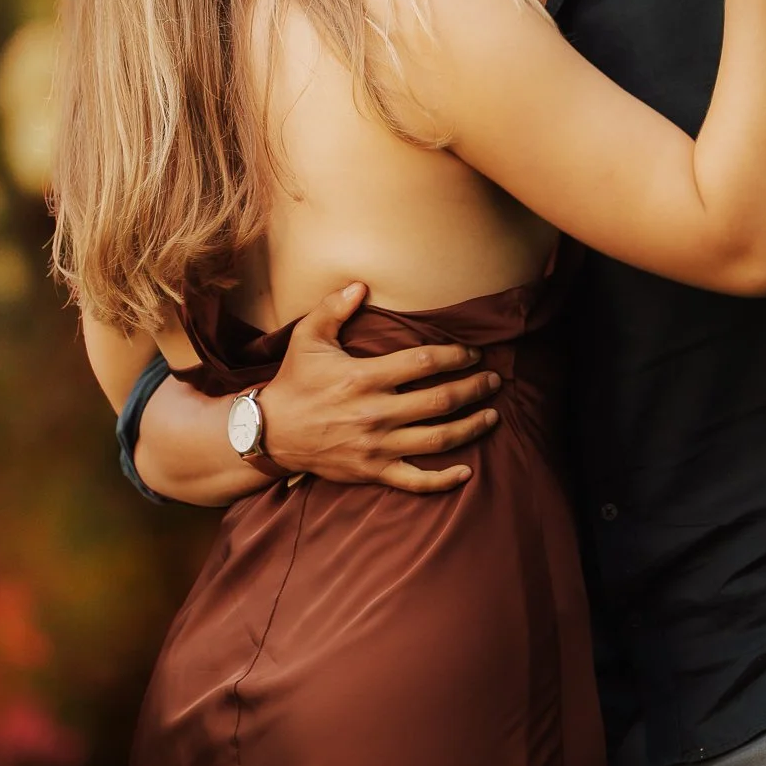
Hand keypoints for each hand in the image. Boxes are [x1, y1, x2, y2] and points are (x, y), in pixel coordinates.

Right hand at [258, 283, 500, 493]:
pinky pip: (415, 480)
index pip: (422, 363)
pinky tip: (467, 472)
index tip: (472, 353)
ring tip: (493, 415)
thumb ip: (335, 308)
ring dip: (471, 427)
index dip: (454, 355)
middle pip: (440, 401)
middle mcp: (376, 412)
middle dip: (474, 389)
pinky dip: (444, 480)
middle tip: (494, 380)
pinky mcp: (374, 471)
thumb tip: (361, 285)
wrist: (271, 432)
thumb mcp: (308, 337)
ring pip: (437, 439)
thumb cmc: (294, 381)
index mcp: (364, 377)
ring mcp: (377, 445)